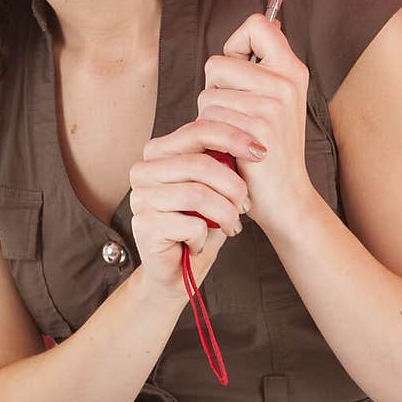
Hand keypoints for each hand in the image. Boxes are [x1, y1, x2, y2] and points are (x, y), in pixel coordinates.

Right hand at [128, 118, 255, 302]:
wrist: (178, 271)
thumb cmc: (198, 224)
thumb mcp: (215, 187)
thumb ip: (221, 162)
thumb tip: (247, 143)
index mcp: (158, 152)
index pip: (197, 130)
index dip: (233, 138)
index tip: (261, 152)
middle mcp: (143, 170)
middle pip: (200, 164)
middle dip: (234, 186)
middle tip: (246, 205)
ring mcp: (140, 198)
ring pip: (198, 195)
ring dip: (225, 214)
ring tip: (232, 225)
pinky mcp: (143, 226)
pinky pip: (191, 224)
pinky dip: (205, 236)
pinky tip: (199, 243)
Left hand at [195, 13, 314, 237]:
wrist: (286, 198)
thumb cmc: (270, 150)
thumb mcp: (278, 102)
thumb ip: (265, 67)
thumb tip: (262, 26)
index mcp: (292, 70)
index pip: (257, 25)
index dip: (236, 44)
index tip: (239, 68)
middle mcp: (286, 83)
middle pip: (217, 64)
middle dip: (214, 91)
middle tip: (236, 117)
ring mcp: (272, 106)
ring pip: (207, 95)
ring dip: (210, 118)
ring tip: (234, 137)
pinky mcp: (255, 130)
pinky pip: (207, 119)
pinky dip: (209, 137)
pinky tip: (229, 151)